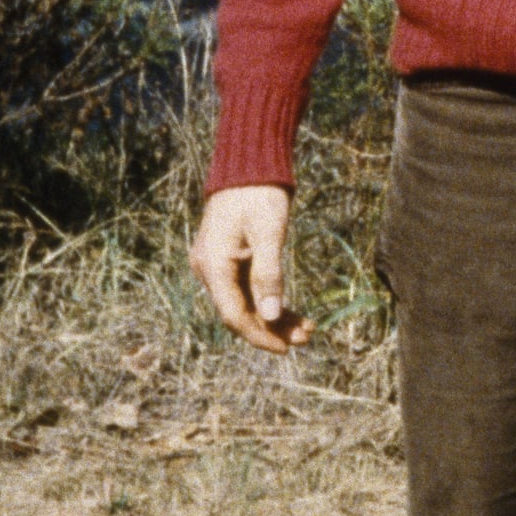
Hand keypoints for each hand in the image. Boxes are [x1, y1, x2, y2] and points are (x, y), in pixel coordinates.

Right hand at [191, 185, 310, 355]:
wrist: (248, 167)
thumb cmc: (259, 195)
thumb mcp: (268, 233)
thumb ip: (268, 275)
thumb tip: (270, 316)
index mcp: (213, 265)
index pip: (234, 315)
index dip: (259, 336)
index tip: (286, 349)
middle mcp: (208, 269)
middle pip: (240, 313)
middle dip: (272, 329)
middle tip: (306, 338)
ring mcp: (216, 266)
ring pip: (246, 303)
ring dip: (274, 318)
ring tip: (306, 329)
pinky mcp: (229, 260)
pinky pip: (247, 289)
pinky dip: (269, 301)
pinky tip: (292, 312)